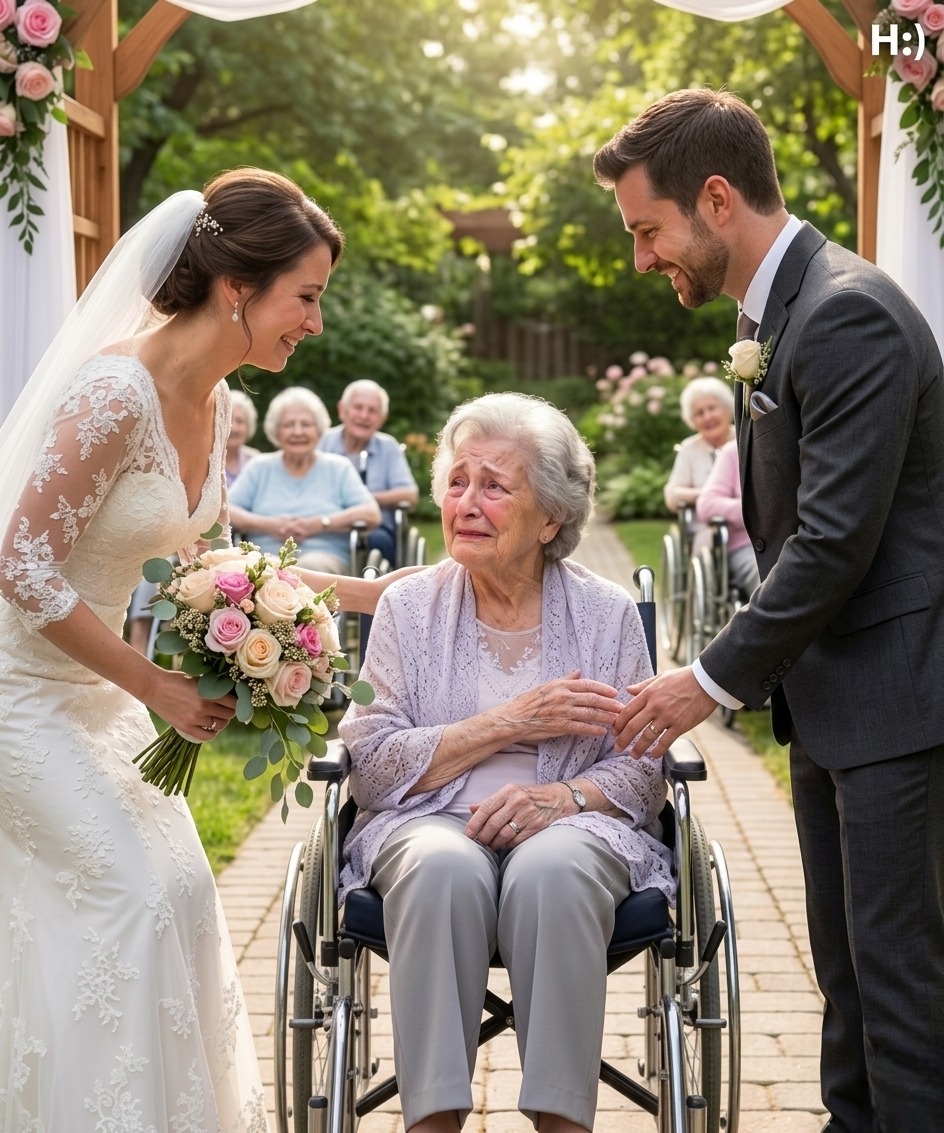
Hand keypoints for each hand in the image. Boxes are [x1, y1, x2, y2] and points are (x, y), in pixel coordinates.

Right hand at [146, 669, 236, 742]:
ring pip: (220, 725)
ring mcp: (194, 719)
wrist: (153, 687)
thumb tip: (232, 692)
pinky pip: (207, 736)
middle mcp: (203, 707)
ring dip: (222, 721)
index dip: (238, 702)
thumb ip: (213, 687)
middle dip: (231, 711)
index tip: (237, 701)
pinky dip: (213, 733)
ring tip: (218, 716)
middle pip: (229, 715)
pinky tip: (212, 727)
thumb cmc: (176, 680)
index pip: (234, 703)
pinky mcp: (185, 728)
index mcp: (208, 693)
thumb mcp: (198, 679)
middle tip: (227, 708)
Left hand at [465, 781, 569, 848]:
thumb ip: (491, 801)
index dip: (475, 823)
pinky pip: (516, 841)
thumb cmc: (529, 796)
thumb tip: (471, 809)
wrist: (557, 798)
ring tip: (490, 846)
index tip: (468, 834)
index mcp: (509, 791)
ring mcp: (528, 814)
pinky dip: (508, 846)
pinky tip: (505, 845)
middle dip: (483, 837)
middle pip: (493, 824)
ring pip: (504, 834)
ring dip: (494, 843)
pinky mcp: (536, 826)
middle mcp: (518, 801)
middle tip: (479, 843)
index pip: (486, 808)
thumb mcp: (510, 793)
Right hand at [495, 669, 621, 742]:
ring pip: (590, 713)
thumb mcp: (547, 686)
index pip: (588, 684)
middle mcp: (563, 697)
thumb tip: (578, 672)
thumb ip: (565, 680)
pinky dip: (593, 729)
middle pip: (593, 699)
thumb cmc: (528, 702)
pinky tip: (602, 731)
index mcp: (561, 685)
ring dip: (605, 717)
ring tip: (616, 720)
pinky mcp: (560, 726)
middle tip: (622, 707)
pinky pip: (581, 727)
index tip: (615, 692)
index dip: (603, 688)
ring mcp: (562, 712)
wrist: (514, 718)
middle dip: (610, 703)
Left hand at [611, 667, 716, 757]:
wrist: (707, 681)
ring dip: (638, 748)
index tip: (613, 732)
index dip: (618, 723)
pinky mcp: (681, 725)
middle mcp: (655, 706)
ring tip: (633, 755)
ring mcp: (668, 716)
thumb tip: (628, 690)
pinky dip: (658, 750)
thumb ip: (643, 685)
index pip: (627, 711)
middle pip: (633, 726)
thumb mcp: (661, 677)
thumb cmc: (685, 678)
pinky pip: (666, 741)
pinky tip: (653, 755)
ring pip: (647, 736)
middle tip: (617, 748)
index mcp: (649, 693)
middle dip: (623, 739)